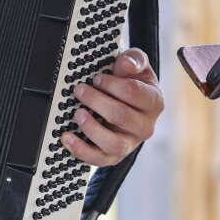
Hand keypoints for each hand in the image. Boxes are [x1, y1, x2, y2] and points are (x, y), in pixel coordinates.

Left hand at [60, 48, 163, 166]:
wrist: (126, 100)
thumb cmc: (129, 81)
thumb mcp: (135, 65)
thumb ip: (134, 59)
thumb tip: (127, 63)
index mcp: (153, 101)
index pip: (133, 93)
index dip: (110, 84)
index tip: (96, 78)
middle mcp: (145, 125)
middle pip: (121, 116)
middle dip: (95, 100)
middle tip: (79, 90)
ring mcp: (130, 142)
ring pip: (114, 144)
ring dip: (91, 128)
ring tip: (77, 113)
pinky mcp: (114, 155)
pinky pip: (99, 160)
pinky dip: (80, 150)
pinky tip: (66, 136)